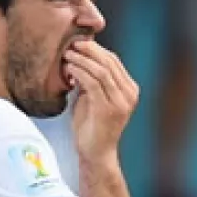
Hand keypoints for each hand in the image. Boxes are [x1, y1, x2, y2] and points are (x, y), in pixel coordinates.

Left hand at [63, 41, 138, 162]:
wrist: (95, 153)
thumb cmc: (91, 126)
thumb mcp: (93, 97)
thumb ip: (91, 79)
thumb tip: (79, 56)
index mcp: (129, 89)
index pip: (113, 61)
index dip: (95, 49)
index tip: (77, 43)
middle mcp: (129, 94)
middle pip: (109, 62)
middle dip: (89, 50)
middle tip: (71, 44)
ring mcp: (121, 102)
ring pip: (102, 70)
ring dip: (82, 60)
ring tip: (67, 55)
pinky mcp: (108, 109)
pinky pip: (93, 83)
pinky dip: (80, 72)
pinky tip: (69, 70)